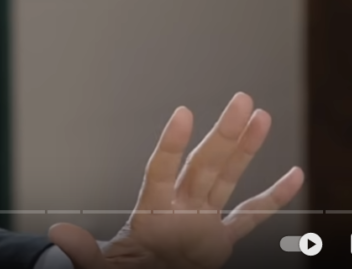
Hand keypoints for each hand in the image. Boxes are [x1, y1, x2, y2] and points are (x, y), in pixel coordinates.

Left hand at [48, 92, 303, 268]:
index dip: (171, 144)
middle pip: (204, 165)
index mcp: (150, 212)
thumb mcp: (102, 266)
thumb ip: (86, 252)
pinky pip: (250, 217)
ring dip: (246, 149)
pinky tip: (293, 175)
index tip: (183, 113)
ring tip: (261, 115)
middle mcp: (179, 207)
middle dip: (223, 134)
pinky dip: (272, 198)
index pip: (161, 170)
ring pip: (228, 178)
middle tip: (242, 99)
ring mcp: (201, 221)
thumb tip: (59, 234)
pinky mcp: (219, 242)